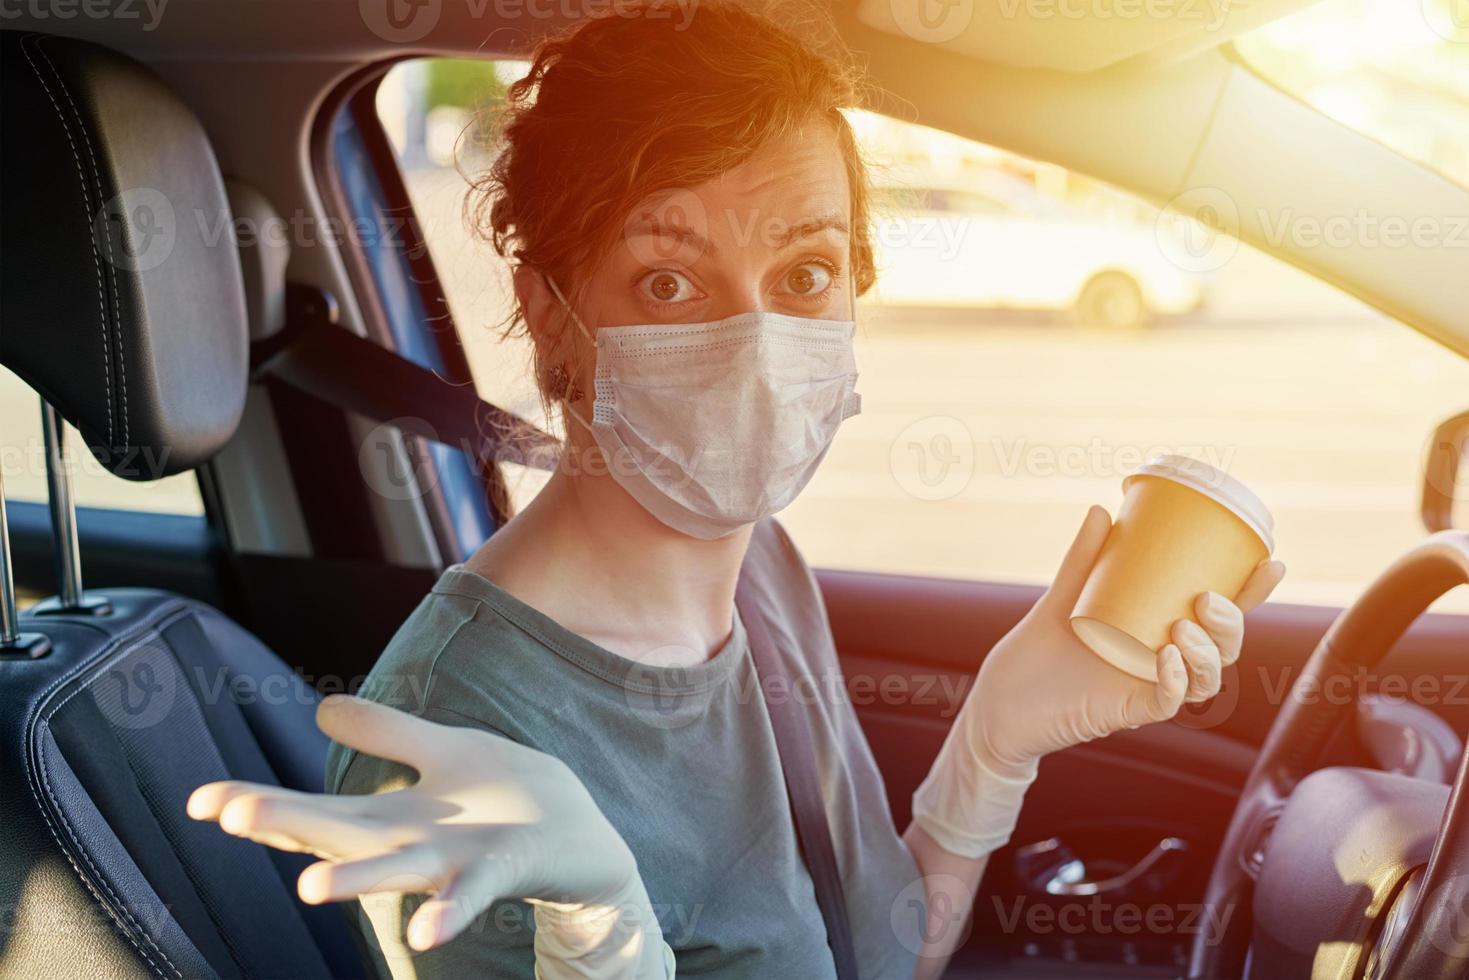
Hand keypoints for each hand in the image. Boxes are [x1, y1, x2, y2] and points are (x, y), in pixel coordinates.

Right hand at [187, 696, 653, 958]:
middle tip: (225, 812)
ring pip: (399, 868)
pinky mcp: (504, 866)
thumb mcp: (442, 751)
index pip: (316, 811)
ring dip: (357, 880)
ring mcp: (457, 861)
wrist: (584, 842)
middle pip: (342, 835)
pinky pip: (476, 890)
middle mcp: (414, 845)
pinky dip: (451, 908)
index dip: (260, 803)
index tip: (198, 800)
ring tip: (308, 891)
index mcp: (395, 816)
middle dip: (287, 825)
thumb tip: (321, 707)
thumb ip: (385, 732)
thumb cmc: (507, 799)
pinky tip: (428, 931)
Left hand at [974, 505, 1284, 767]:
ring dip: (1207, 652)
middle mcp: (1166, 658)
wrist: (1002, 696)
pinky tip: (1168, 658)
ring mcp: (1151, 686)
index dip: (1252, 592)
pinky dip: (1176, 682)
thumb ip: (1085, 558)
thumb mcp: (1065, 594)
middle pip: (1224, 645)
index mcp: (1161, 627)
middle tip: (1206, 599)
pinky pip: (1168, 701)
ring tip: (1182, 628)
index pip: (1220, 611)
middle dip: (1232, 622)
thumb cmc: (1039, 649)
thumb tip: (1104, 510)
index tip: (1270, 563)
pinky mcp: (1130, 710)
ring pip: (1207, 675)